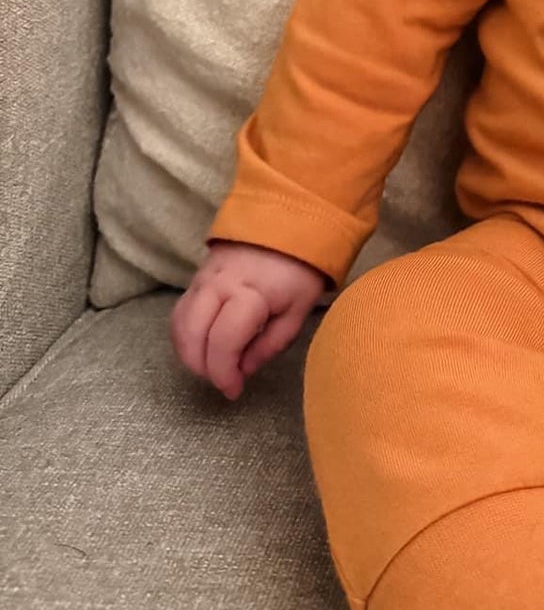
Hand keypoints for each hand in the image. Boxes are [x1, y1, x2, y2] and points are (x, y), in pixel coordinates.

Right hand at [170, 240, 327, 400]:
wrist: (289, 219)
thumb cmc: (299, 268)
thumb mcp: (298, 310)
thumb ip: (271, 344)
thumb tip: (242, 370)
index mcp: (249, 293)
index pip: (222, 343)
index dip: (223, 374)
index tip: (234, 390)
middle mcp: (218, 285)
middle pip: (191, 336)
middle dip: (201, 367)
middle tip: (222, 380)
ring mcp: (203, 278)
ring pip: (179, 324)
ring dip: (188, 353)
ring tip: (212, 367)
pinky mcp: (196, 276)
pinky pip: (180, 311)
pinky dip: (184, 335)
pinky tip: (201, 346)